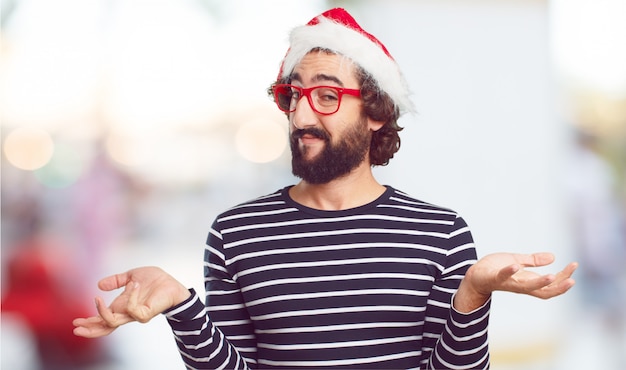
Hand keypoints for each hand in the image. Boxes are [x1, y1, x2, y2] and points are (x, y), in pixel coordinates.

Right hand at [72, 266, 190, 337]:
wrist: (173, 283)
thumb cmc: (155, 281)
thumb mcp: (132, 276)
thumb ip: (116, 281)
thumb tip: (99, 285)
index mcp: (121, 306)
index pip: (103, 320)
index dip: (90, 322)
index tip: (75, 321)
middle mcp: (126, 313)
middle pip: (105, 328)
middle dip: (90, 328)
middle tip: (76, 326)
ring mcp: (135, 315)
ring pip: (113, 322)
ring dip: (102, 311)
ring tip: (97, 299)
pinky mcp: (145, 314)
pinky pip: (131, 309)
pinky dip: (130, 296)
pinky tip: (134, 285)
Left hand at [454, 252, 577, 312]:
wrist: (473, 276)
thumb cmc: (495, 269)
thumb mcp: (517, 262)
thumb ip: (533, 261)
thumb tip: (553, 257)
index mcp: (528, 281)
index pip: (550, 284)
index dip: (563, 277)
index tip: (574, 265)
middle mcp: (520, 285)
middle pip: (544, 291)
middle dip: (559, 287)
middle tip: (572, 280)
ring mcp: (508, 283)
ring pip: (526, 288)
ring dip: (539, 283)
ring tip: (551, 276)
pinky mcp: (494, 278)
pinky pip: (503, 277)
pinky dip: (509, 272)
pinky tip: (516, 266)